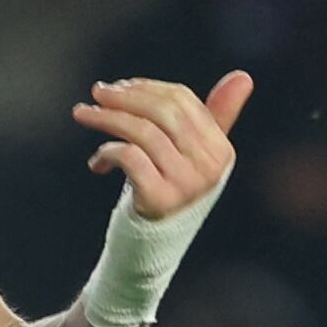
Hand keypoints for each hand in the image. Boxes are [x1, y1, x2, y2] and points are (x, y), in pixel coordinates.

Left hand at [74, 71, 250, 218]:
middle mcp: (209, 167)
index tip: (118, 88)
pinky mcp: (159, 199)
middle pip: (164, 113)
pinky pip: (129, 157)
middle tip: (97, 93)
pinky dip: (107, 152)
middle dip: (126, 98)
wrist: (149, 249)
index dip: (148, 88)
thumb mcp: (191, 156)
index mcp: (221, 150)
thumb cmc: (167, 192)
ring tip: (83, 115)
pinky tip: (97, 163)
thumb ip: (213, 117)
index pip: (184, 101)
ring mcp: (186, 185)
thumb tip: (242, 76)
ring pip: (143, 133)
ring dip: (107, 119)